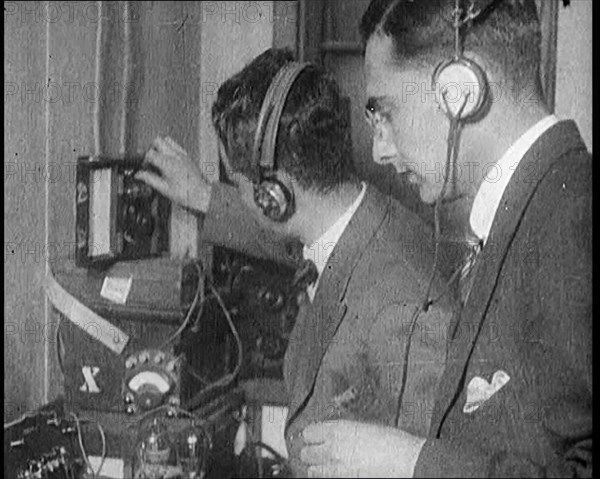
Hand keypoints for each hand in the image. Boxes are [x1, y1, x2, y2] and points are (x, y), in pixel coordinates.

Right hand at [135, 136, 212, 212]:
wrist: (201, 195)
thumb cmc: (185, 194)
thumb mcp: (163, 188)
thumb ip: (149, 179)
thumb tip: (138, 175)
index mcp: (167, 163)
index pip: (150, 153)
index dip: (144, 160)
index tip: (145, 168)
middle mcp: (175, 156)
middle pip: (158, 141)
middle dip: (152, 149)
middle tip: (151, 161)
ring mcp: (182, 154)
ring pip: (167, 140)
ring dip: (161, 147)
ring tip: (160, 159)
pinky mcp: (187, 156)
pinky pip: (176, 146)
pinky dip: (170, 149)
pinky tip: (170, 160)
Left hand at [300, 420, 425, 477]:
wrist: (404, 460)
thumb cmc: (391, 441)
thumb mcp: (363, 427)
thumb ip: (343, 430)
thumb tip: (332, 433)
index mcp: (338, 429)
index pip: (309, 432)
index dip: (309, 435)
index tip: (310, 436)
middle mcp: (333, 448)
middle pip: (306, 453)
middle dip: (310, 452)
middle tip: (313, 452)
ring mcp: (337, 467)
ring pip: (312, 470)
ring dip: (315, 467)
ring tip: (320, 465)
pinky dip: (325, 476)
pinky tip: (331, 473)